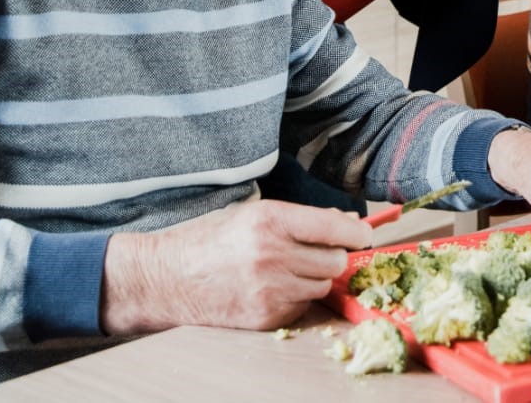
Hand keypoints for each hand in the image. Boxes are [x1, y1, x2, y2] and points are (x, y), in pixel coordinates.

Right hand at [100, 200, 371, 335]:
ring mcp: (270, 290)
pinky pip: (301, 307)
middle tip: (319, 251)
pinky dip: (296, 298)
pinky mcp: (265, 317)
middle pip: (336, 261)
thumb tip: (347, 224)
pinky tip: (273, 287)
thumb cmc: (209, 239)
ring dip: (314, 278)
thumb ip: (301, 218)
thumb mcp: (252, 214)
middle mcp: (273, 255)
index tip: (363, 235)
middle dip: (333, 256)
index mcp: (271, 220)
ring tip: (288, 268)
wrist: (168, 277)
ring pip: (321, 286)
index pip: (335, 228)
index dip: (356, 233)